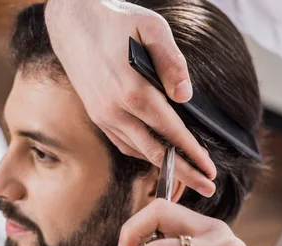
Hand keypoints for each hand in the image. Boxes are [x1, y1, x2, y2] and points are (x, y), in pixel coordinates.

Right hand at [45, 0, 216, 196]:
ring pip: (138, 151)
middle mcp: (116, 110)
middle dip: (183, 173)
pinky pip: (123, 143)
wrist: (71, 21)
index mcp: (133, 90)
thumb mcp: (151, 26)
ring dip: (163, 167)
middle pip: (155, 151)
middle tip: (207, 189)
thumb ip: (171, 61)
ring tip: (186, 176)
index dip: (192, 154)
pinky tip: (157, 155)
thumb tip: (185, 95)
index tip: (210, 172)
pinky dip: (142, 153)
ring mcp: (103, 116)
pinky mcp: (96, 116)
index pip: (171, 131)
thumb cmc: (115, 20)